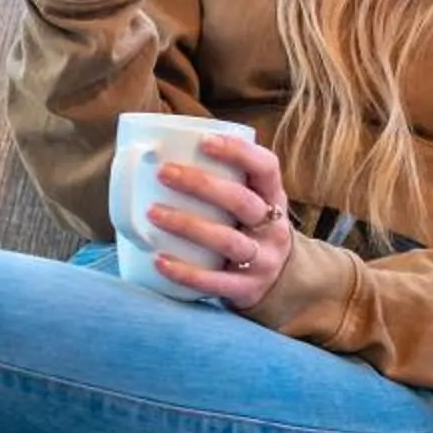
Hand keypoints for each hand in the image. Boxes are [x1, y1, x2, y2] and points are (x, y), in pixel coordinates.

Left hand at [146, 134, 293, 310]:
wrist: (279, 283)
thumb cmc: (246, 229)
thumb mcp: (249, 202)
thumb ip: (221, 180)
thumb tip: (153, 150)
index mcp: (273, 198)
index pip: (266, 167)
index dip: (239, 152)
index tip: (204, 142)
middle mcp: (273, 228)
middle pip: (242, 201)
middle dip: (201, 185)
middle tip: (163, 172)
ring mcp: (263, 261)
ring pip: (228, 241)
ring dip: (188, 226)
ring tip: (153, 213)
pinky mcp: (247, 290)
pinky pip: (217, 282)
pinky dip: (186, 273)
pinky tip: (159, 261)